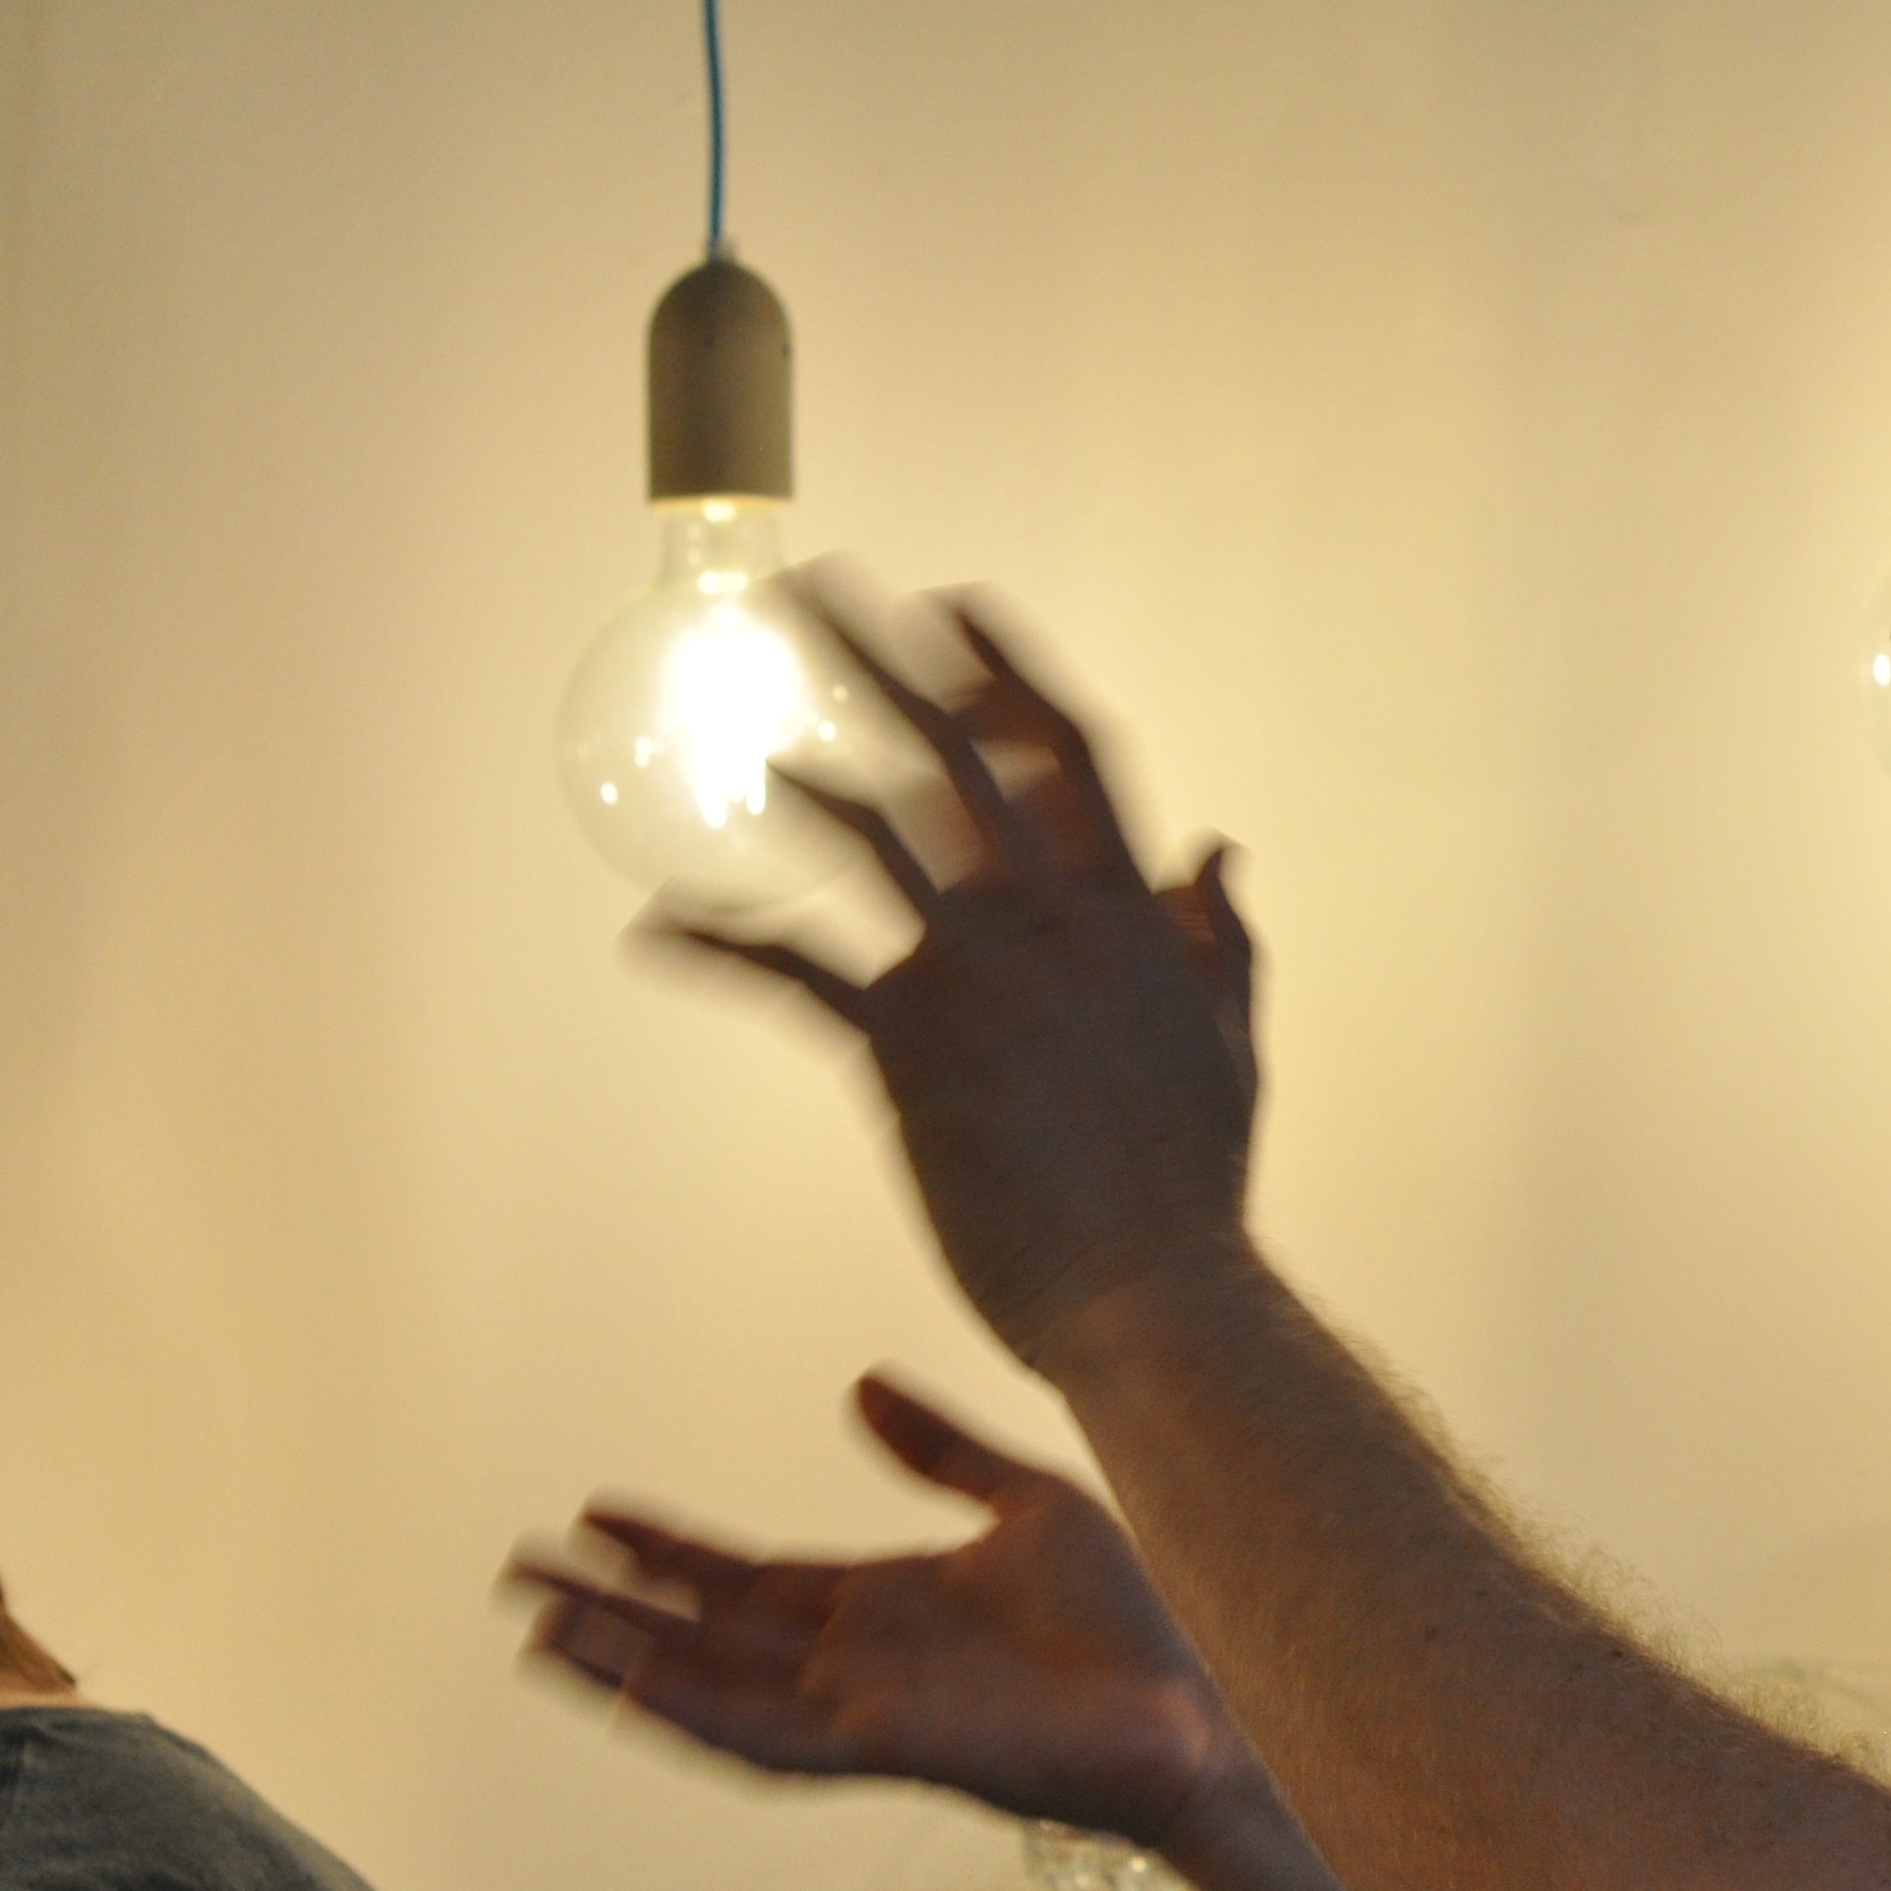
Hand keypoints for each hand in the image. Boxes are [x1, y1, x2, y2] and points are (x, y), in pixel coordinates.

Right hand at [509, 1374, 1252, 1855]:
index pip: (747, 1579)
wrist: (1193, 1709)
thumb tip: (861, 1386)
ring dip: (624, 1661)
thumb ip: (939, 1451)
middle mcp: (855, 1664)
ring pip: (711, 1689)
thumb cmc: (1130, 1626)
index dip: (669, 1549)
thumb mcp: (1026, 1503)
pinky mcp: (883, 1748)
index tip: (594, 1513)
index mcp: (884, 1607)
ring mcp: (862, 1710)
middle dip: (612, 1604)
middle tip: (519, 1570)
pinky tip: (629, 1683)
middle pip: (704, 1633)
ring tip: (538, 1630)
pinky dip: (693, 1713)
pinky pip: (765, 1738)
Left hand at [666, 581, 1260, 1373]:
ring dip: (800, 772)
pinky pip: (797, 973)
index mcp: (1130, 918)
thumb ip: (1218, 941)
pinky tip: (659, 927)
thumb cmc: (1193, 1196)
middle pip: (956, 756)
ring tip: (743, 724)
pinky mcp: (912, 1051)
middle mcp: (1053, 924)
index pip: (1066, 757)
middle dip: (877, 662)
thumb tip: (1220, 849)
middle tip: (809, 592)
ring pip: (875, 838)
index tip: (957, 609)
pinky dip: (721, 947)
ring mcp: (981, 979)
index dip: (1005, 675)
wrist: (1158, 1297)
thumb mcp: (1231, 1046)